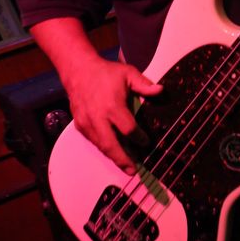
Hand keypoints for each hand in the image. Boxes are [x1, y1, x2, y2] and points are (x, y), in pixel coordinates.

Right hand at [65, 56, 161, 174]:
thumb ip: (144, 84)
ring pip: (101, 146)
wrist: (78, 70)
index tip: (146, 142)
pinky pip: (93, 141)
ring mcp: (86, 123)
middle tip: (133, 170)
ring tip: (125, 165)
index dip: (139, 138)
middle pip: (111, 145)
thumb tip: (161, 91)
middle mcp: (98, 118)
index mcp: (112, 106)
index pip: (128, 129)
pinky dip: (103, 148)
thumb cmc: (106, 72)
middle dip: (123, 159)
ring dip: (113, 157)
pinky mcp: (79, 125)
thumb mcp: (128, 73)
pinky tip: (113, 151)